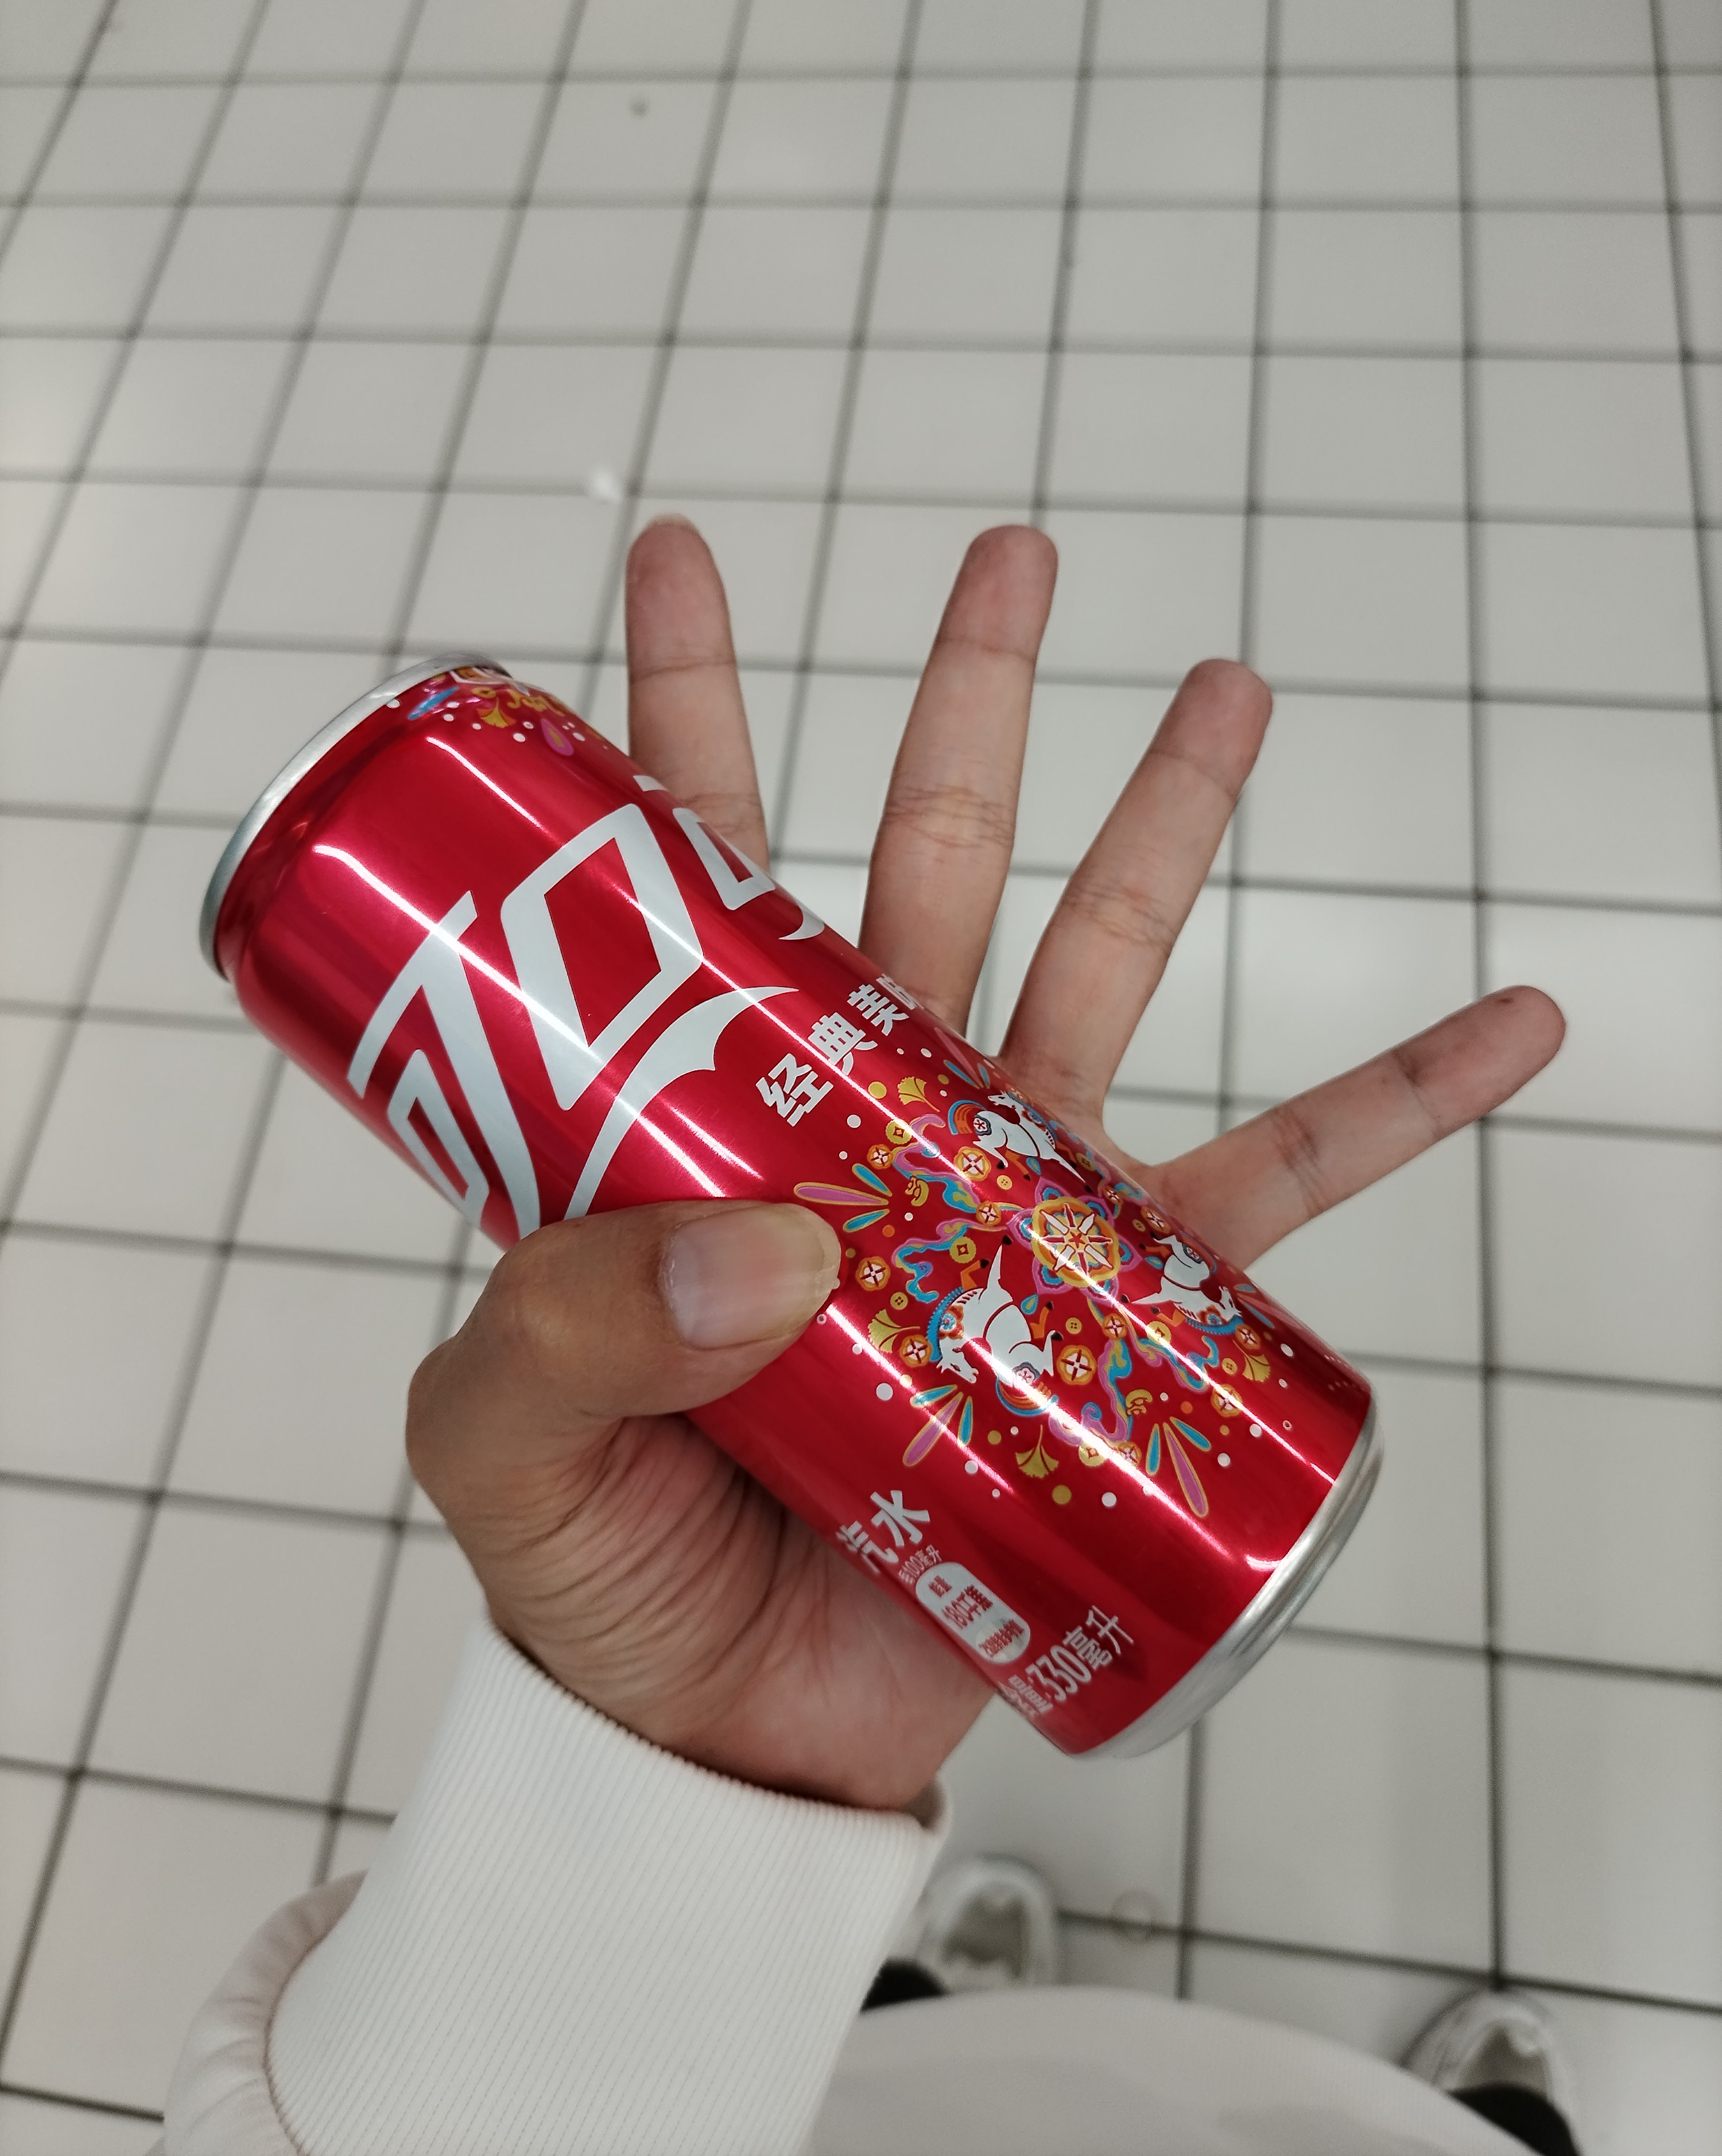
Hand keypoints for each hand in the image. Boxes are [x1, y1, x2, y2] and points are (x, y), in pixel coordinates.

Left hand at [409, 521, 1561, 1811]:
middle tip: (1018, 557)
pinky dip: (1401, 1105)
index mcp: (705, 1112)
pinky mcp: (1113, 1305)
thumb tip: (774, 1242)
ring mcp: (998, 1194)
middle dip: (971, 707)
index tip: (682, 548)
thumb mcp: (510, 1439)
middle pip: (931, 863)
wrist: (726, 1737)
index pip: (693, 874)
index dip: (688, 708)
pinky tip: (1504, 1022)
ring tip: (1234, 688)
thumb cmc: (598, 1577)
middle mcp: (863, 1116)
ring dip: (1173, 827)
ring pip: (1107, 967)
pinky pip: (1290, 1187)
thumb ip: (578, 1324)